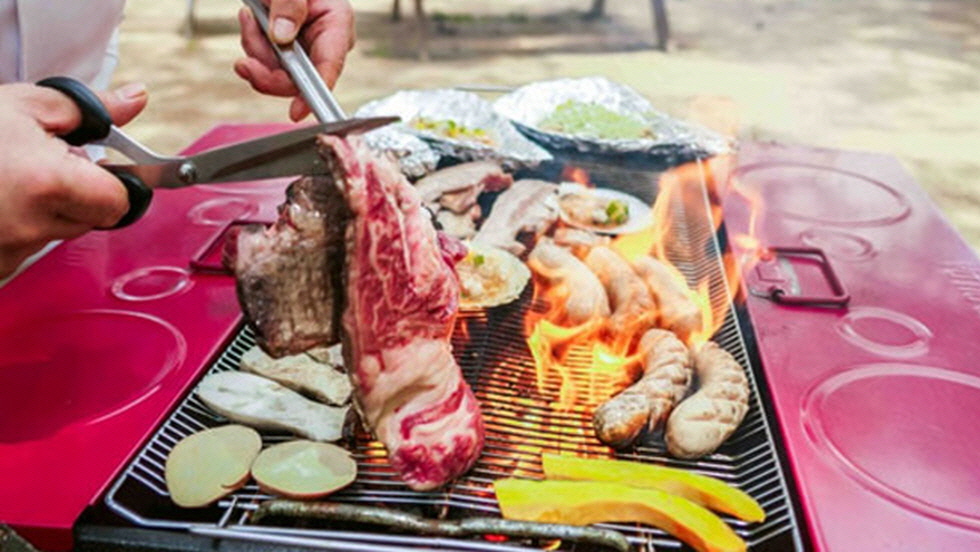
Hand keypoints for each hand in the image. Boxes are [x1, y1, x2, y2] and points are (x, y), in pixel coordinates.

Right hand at [0, 82, 147, 278]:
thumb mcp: (22, 106)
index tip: (98, 169)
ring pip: (53, 236)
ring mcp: (7, 253)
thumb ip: (87, 110)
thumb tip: (133, 101)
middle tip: (37, 167)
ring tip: (5, 182)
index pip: (119, 203)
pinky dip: (12, 230)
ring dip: (41, 212)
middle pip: (89, 220)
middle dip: (76, 195)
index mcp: (48, 184)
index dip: (114, 184)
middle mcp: (30, 226)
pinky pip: (20, 252)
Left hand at [235, 0, 354, 120]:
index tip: (297, 111)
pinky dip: (253, 46)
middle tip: (244, 62)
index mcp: (338, 26)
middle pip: (298, 79)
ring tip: (250, 19)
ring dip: (255, 51)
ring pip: (278, 72)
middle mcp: (326, 43)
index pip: (328, 68)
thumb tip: (282, 37)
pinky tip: (252, 22)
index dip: (312, 93)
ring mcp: (307, 48)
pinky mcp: (290, 50)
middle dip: (266, 71)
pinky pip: (268, 63)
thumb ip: (290, 6)